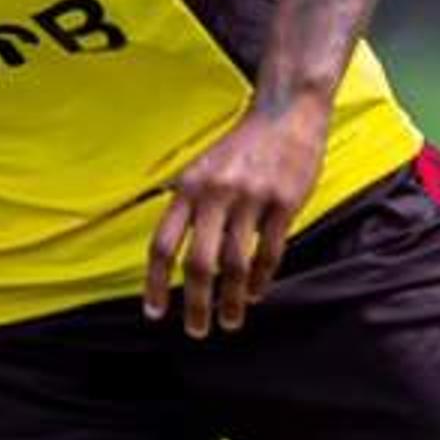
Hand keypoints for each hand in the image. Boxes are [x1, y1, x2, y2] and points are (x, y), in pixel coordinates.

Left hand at [145, 99, 326, 335]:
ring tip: (229, 322)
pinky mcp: (284, 200)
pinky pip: (269, 250)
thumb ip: (185, 205)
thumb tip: (170, 252)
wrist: (285, 109)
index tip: (155, 312)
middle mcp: (215, 193)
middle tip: (197, 330)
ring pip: (235, 263)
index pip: (163, 244)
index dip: (155, 283)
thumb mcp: (201, 167)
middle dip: (196, 304)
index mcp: (188, 187)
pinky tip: (255, 293)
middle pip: (198, 263)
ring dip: (230, 300)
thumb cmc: (241, 146)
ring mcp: (251, 197)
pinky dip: (261, 278)